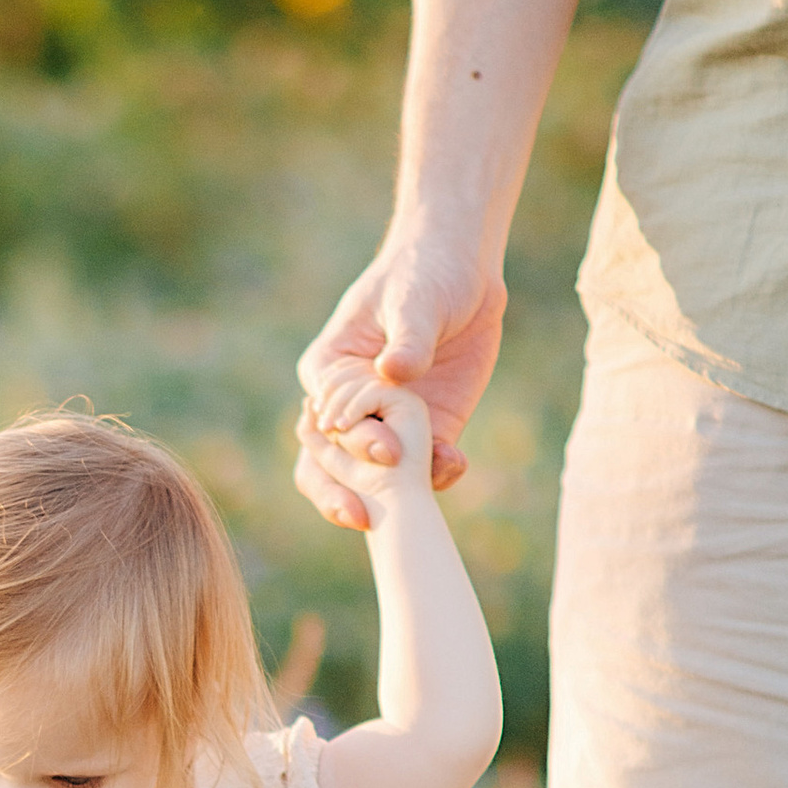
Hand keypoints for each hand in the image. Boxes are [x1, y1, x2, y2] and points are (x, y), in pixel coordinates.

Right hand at [293, 229, 506, 533]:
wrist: (465, 273)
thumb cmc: (423, 274)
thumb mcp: (414, 299)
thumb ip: (406, 338)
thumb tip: (394, 372)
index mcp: (329, 372)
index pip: (322, 422)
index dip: (345, 445)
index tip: (382, 452)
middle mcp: (350, 407)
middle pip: (328, 466)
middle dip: (343, 492)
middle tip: (365, 513)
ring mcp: (388, 423)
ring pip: (372, 479)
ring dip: (391, 496)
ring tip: (423, 493)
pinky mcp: (428, 431)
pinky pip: (424, 468)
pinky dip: (437, 474)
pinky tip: (455, 464)